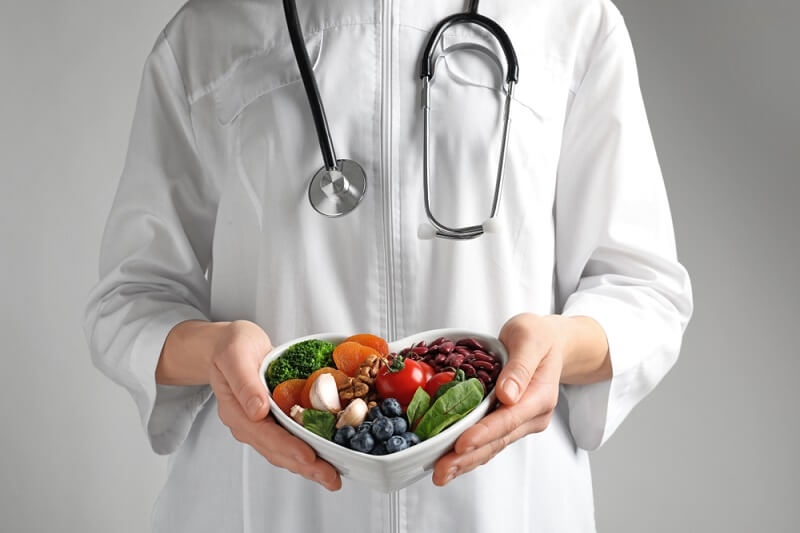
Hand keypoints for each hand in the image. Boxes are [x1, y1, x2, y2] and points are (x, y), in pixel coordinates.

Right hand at [209, 321, 341, 490]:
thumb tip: (258, 411)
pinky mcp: (272, 420)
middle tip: (331, 477)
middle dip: (304, 465)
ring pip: (283, 451)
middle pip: (276, 450)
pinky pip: (290, 440)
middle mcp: (247, 422)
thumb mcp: (235, 354)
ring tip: (332, 476)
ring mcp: (259, 424)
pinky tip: (325, 457)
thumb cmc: (231, 345)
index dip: (287, 447)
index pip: (263, 434)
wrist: (228, 344)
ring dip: (308, 465)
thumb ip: (244, 382)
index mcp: (236, 410)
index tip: (308, 457)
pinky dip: (307, 450)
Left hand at [432, 313, 564, 485]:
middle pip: (498, 440)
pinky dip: (470, 452)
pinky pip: (489, 440)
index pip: (508, 419)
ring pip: (492, 446)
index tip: (462, 444)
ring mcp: (521, 421)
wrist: (551, 343)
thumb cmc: (539, 336)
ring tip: (441, 474)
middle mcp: (532, 415)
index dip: (484, 433)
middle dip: (468, 457)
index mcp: (539, 396)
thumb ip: (520, 366)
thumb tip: (508, 394)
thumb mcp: (530, 337)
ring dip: (466, 461)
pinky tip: (451, 461)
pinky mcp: (509, 422)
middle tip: (442, 471)